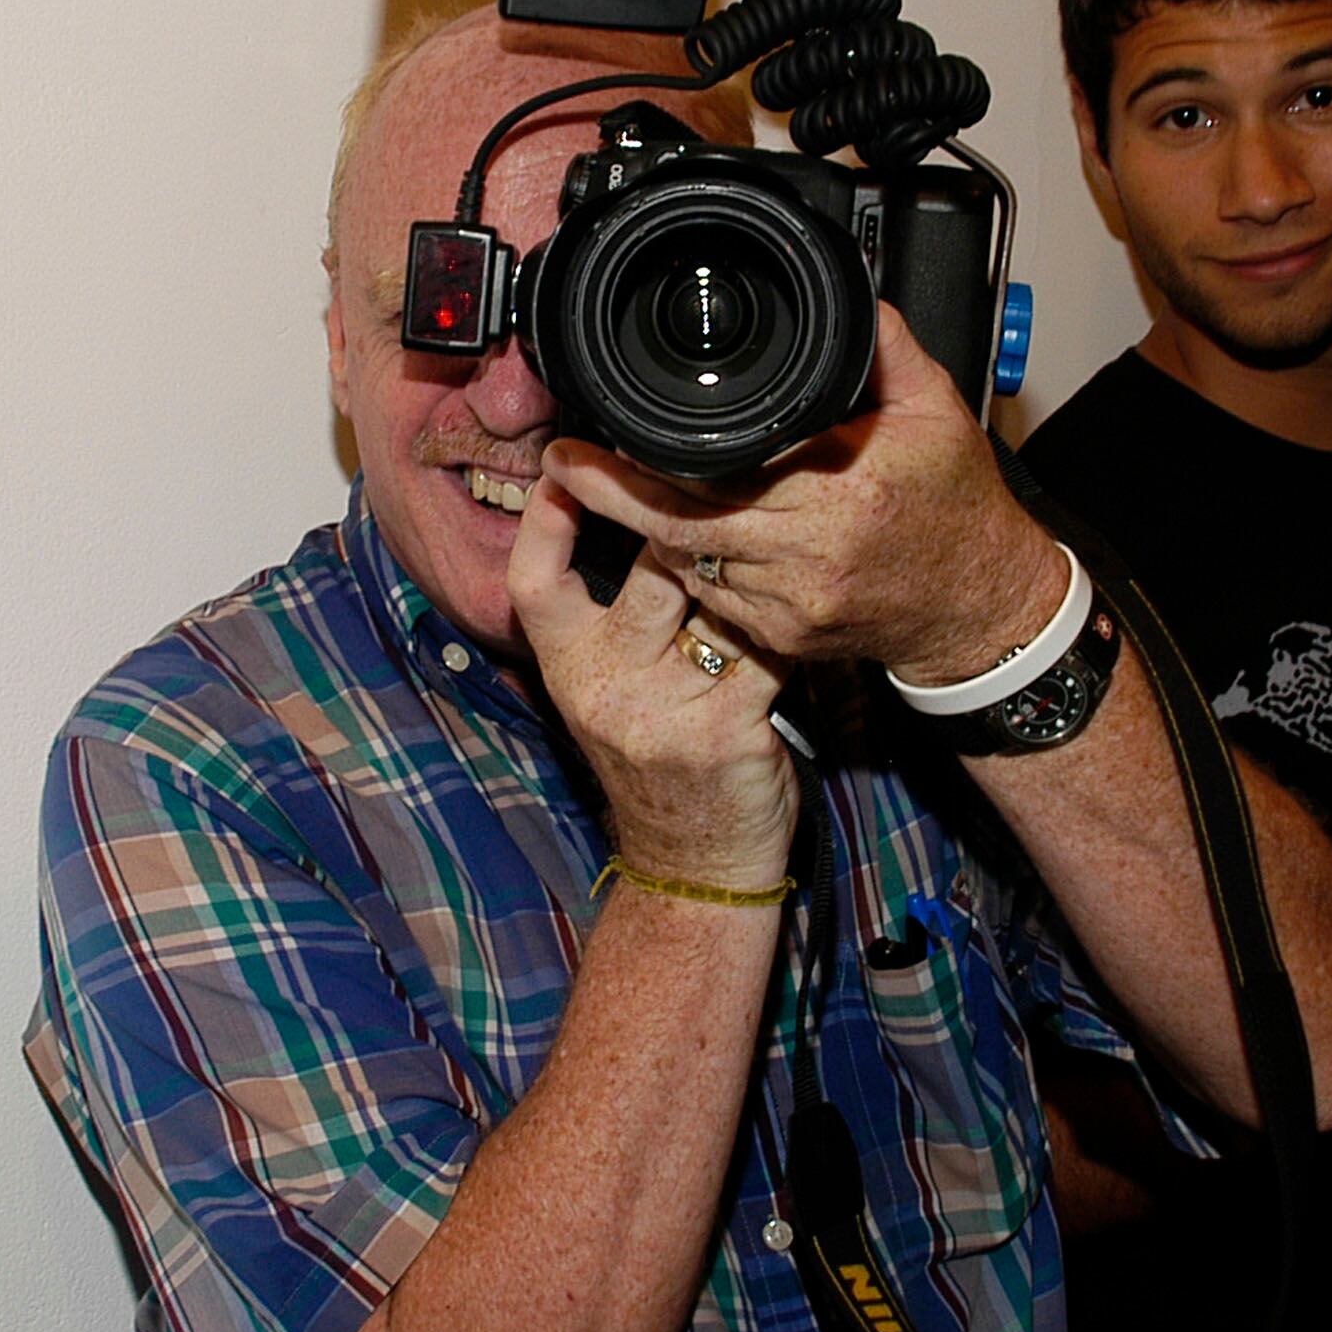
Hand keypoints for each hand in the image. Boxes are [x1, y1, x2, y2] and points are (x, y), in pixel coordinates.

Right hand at [509, 474, 798, 891]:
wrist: (692, 865)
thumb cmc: (659, 762)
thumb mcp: (607, 694)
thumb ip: (616, 622)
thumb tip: (646, 520)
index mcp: (566, 671)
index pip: (533, 583)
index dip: (545, 520)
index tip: (565, 466)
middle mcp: (604, 688)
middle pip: (650, 570)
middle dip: (691, 532)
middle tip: (725, 497)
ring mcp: (662, 712)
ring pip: (717, 601)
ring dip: (750, 581)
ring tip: (773, 560)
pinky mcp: (725, 730)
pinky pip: (765, 649)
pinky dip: (787, 631)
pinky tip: (798, 620)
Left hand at [540, 304, 1066, 684]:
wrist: (979, 607)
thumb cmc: (958, 507)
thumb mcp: (935, 408)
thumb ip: (885, 347)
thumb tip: (850, 288)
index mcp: (843, 493)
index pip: (716, 478)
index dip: (642, 462)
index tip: (592, 439)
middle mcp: (810, 554)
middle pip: (680, 526)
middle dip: (614, 495)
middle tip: (563, 463)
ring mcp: (792, 605)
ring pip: (690, 562)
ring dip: (647, 528)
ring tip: (603, 489)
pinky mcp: (784, 639)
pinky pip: (715, 596)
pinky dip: (690, 561)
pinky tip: (674, 531)